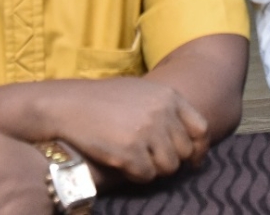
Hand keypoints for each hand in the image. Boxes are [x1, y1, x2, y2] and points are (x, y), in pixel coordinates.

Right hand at [52, 77, 208, 182]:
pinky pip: (146, 176)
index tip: (193, 160)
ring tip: (134, 159)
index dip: (199, 148)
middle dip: (170, 160)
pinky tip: (122, 164)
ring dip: (153, 168)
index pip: (201, 128)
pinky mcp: (129, 151)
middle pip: (184, 152)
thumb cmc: (104, 100)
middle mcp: (162, 112)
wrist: (68, 105)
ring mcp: (146, 131)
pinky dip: (136, 175)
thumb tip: (194, 139)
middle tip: (150, 159)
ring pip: (168, 167)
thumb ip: (167, 109)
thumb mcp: (142, 92)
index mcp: (168, 95)